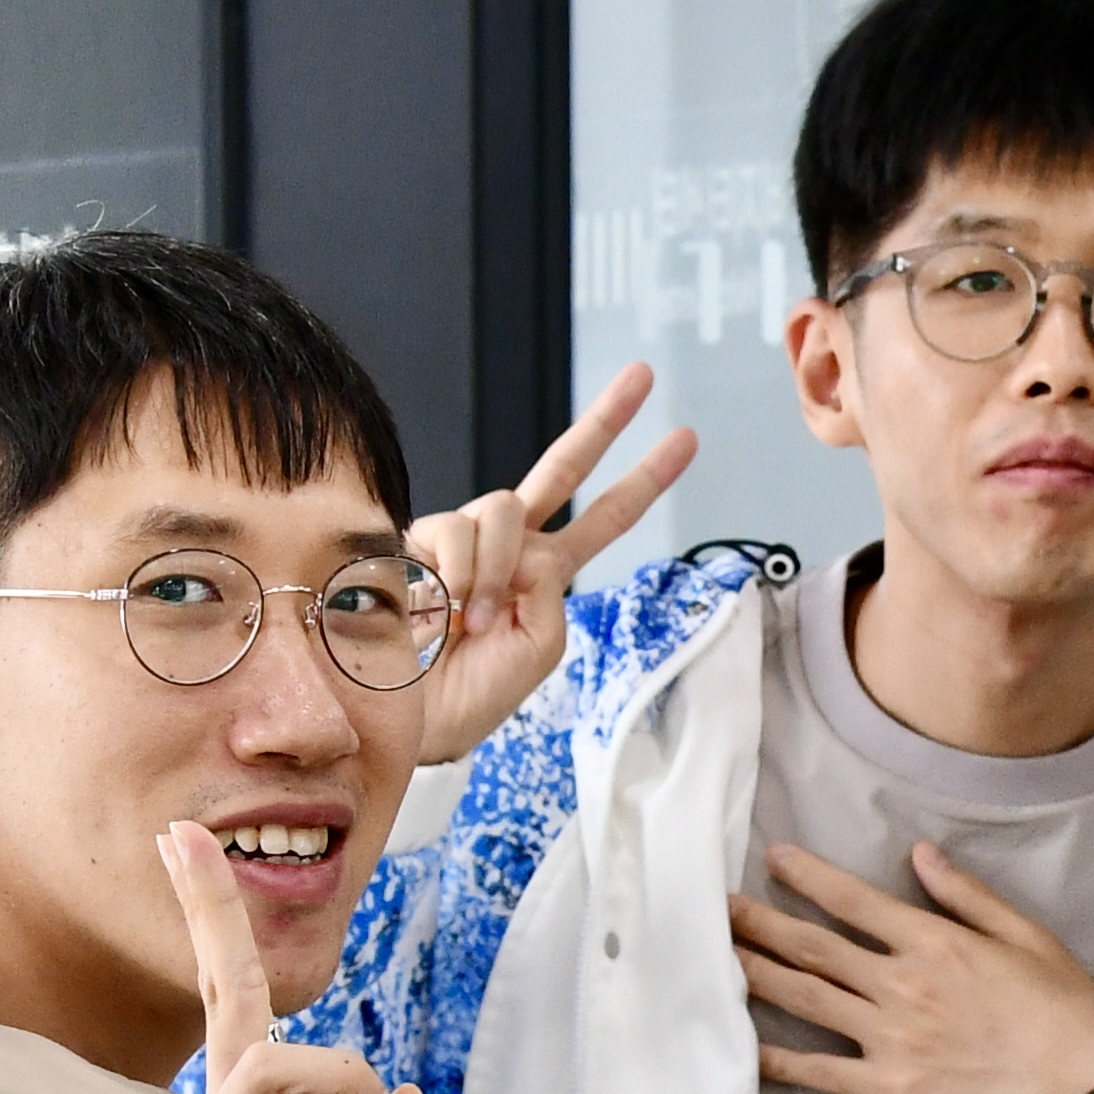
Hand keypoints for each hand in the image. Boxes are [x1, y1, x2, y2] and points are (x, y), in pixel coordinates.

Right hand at [402, 362, 700, 763]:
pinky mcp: (417, 537)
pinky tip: (445, 606)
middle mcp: (509, 546)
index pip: (603, 518)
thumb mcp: (540, 647)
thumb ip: (552, 591)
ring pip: (504, 509)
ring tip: (473, 620)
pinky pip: (457, 528)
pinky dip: (460, 572)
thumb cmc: (470, 696)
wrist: (410, 718)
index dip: (642, 480)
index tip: (683, 439)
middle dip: (604, 421)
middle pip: (561, 468)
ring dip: (494, 571)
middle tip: (643, 375)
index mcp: (547, 574)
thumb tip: (528, 546)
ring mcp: (465, 537)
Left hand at [736, 841, 1093, 1093]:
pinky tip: (743, 1047)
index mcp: (936, 943)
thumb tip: (919, 854)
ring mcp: (891, 1038)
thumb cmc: (1066, 1013)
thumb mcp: (1029, 938)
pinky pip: (822, 1072)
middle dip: (759, 923)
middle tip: (714, 907)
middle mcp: (902, 985)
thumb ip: (968, 896)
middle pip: (813, 948)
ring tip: (715, 956)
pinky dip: (779, 1061)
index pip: (854, 901)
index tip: (773, 858)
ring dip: (756, 974)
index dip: (808, 877)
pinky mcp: (891, 1086)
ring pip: (805, 1000)